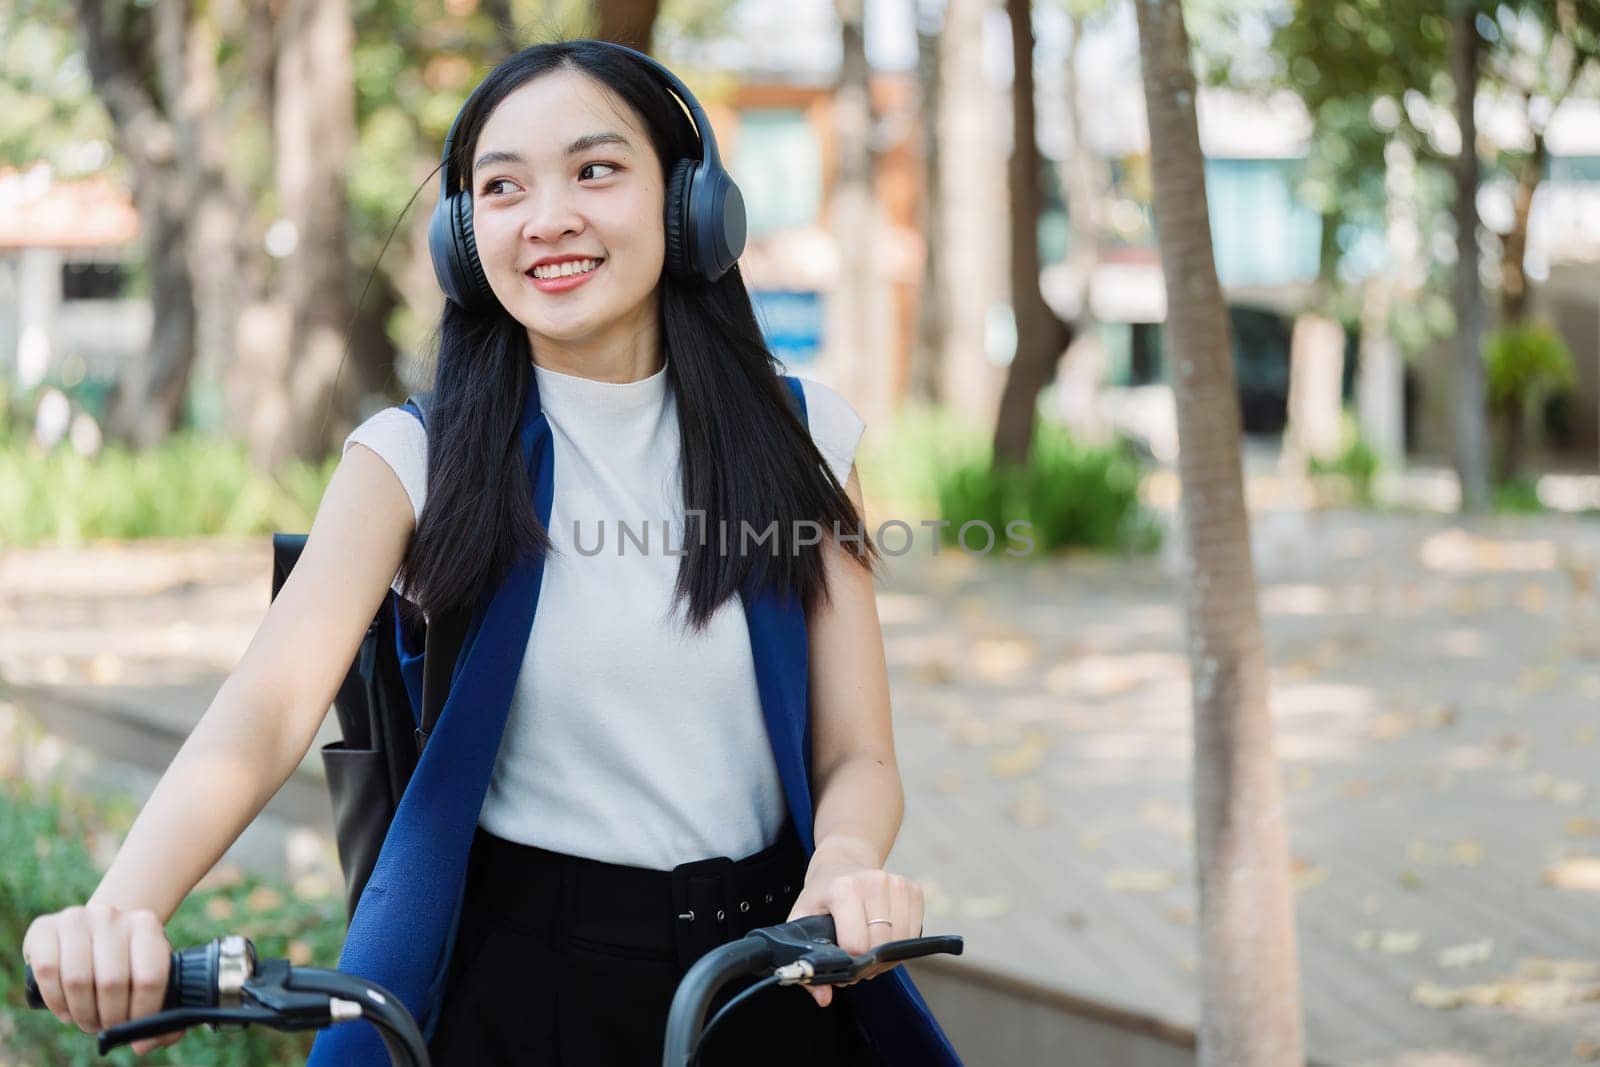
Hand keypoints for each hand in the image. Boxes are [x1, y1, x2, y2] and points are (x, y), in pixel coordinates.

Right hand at [22, 903, 182, 1055]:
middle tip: (107, 1028)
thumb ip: (160, 1014)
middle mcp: (112, 916)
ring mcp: (76, 918)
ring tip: (88, 1020)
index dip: (141, 1014)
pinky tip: (65, 1010)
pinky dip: (55, 1001)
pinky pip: (47, 971)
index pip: (150, 978)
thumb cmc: (126, 961)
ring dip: (82, 1013)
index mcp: (146, 925)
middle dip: (109, 1017)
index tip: (134, 1032)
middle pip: (112, 982)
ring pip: (78, 980)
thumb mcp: (150, 974)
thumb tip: (144, 1044)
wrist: (93, 930)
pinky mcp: (44, 927)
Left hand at [782, 842, 924, 1007]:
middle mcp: (874, 882)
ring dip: (886, 956)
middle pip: (881, 945)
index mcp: (844, 888)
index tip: (842, 959)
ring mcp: (896, 884)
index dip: (848, 962)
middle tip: (855, 958)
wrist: (843, 861)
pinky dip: (902, 944)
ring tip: (869, 948)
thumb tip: (823, 997)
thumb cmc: (823, 893)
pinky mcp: (913, 889)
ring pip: (901, 942)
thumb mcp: (803, 919)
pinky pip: (915, 933)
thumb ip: (806, 959)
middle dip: (868, 962)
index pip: (856, 944)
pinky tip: (885, 936)